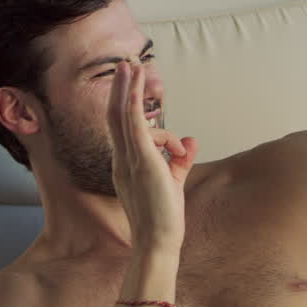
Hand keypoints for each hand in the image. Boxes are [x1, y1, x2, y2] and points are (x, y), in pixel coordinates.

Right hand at [107, 62, 197, 250]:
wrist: (158, 242)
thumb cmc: (164, 218)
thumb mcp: (174, 182)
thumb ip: (180, 160)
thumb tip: (191, 141)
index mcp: (126, 165)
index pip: (124, 130)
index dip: (126, 106)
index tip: (136, 87)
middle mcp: (122, 160)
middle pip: (115, 117)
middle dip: (120, 90)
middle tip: (124, 66)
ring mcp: (129, 160)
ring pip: (121, 115)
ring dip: (126, 87)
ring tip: (131, 65)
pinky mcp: (141, 160)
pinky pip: (133, 124)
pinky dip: (133, 100)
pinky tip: (134, 81)